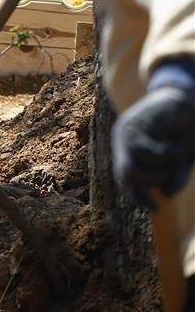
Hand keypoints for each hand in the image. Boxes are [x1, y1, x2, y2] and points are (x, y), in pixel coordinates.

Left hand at [112, 85, 194, 207]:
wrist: (187, 103)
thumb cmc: (183, 133)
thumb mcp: (180, 161)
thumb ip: (174, 177)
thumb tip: (165, 195)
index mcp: (129, 151)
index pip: (125, 179)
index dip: (137, 196)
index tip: (155, 208)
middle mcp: (124, 141)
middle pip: (127, 174)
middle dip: (153, 181)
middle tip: (172, 172)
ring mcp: (127, 131)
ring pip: (135, 164)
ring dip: (160, 168)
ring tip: (177, 156)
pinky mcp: (137, 122)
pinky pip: (147, 150)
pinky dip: (165, 156)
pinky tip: (177, 146)